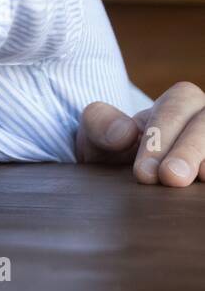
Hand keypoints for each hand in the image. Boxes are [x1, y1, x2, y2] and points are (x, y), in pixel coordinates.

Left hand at [75, 81, 204, 185]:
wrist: (122, 175)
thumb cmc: (114, 149)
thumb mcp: (97, 135)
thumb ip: (100, 124)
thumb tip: (125, 132)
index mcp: (178, 102)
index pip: (175, 110)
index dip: (160, 138)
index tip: (143, 171)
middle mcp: (204, 118)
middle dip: (187, 151)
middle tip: (170, 177)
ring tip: (193, 183)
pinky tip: (203, 188)